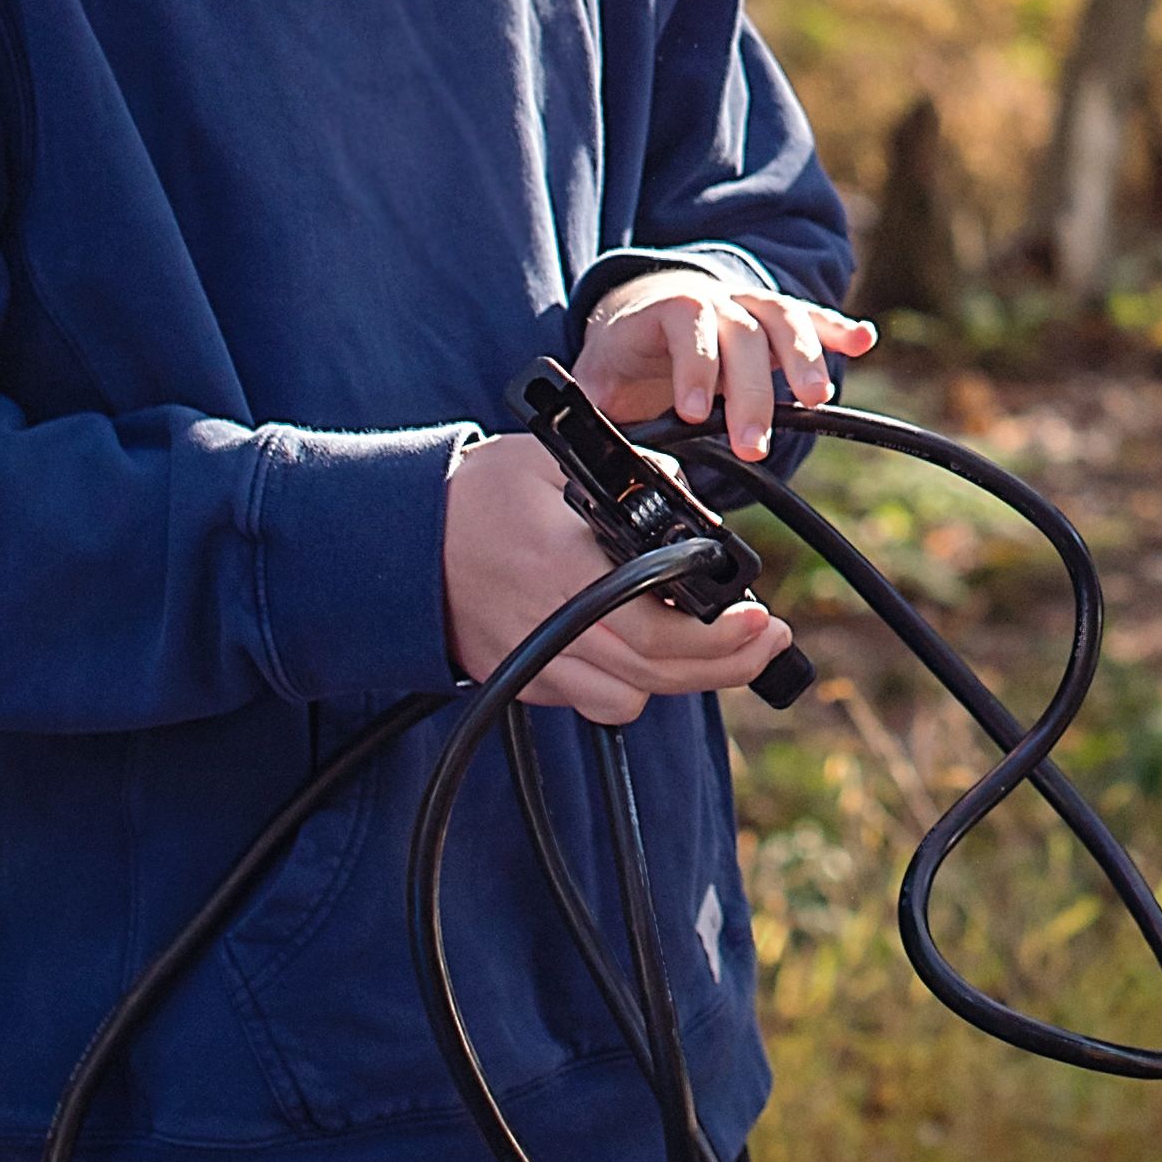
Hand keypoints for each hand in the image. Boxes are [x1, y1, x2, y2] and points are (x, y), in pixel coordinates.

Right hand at [446, 430, 799, 723]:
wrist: (393, 542)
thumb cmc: (475, 494)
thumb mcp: (552, 461)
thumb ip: (628, 477)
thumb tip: (688, 501)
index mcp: (563, 569)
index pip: (654, 628)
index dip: (718, 638)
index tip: (760, 618)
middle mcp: (550, 628)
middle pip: (655, 674)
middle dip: (728, 663)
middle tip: (768, 640)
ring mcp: (533, 663)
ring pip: (629, 700)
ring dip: (685, 678)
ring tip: (724, 647)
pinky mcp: (522, 681)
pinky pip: (593, 701)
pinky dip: (634, 684)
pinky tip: (656, 652)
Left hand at [572, 265, 874, 466]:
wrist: (634, 320)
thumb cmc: (621, 364)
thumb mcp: (599, 389)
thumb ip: (609, 422)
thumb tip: (623, 469)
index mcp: (660, 312)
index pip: (685, 321)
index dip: (696, 363)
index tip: (696, 413)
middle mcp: (709, 299)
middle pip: (741, 329)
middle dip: (752, 389)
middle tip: (754, 444)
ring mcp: (744, 303)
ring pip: (780, 317)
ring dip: (803, 356)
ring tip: (817, 399)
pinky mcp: (771, 319)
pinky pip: (806, 317)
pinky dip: (836, 329)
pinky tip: (863, 340)